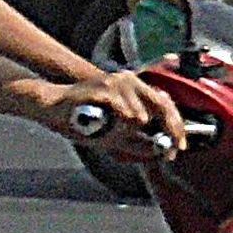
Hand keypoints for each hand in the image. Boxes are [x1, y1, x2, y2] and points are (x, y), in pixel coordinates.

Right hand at [28, 65, 186, 154]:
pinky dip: (120, 122)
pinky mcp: (103, 88)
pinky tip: (109, 123)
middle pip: (162, 105)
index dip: (176, 126)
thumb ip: (135, 139)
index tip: (180, 146)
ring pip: (140, 115)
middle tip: (171, 149)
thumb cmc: (82, 119)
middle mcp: (129, 82)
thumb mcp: (112, 133)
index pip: (165, 104)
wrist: (52, 107)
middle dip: (169, 130)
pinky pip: (122, 112)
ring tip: (108, 129)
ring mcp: (116, 83)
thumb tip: (160, 151)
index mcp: (134, 90)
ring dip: (129, 131)